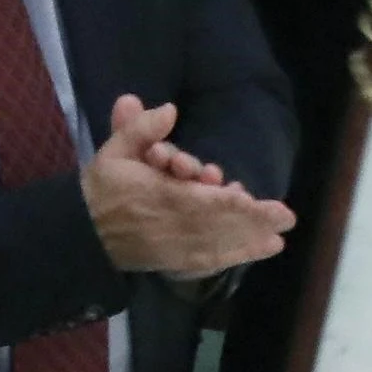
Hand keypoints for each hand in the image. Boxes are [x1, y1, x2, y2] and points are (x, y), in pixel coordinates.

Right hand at [83, 95, 296, 279]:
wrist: (86, 232)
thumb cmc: (105, 188)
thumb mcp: (115, 150)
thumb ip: (140, 129)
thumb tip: (168, 109)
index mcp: (157, 194)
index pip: (197, 199)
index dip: (225, 200)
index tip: (248, 196)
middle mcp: (172, 224)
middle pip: (217, 223)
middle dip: (253, 220)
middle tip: (285, 217)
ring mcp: (176, 247)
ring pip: (219, 244)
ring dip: (250, 241)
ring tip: (277, 239)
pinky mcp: (177, 262)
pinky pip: (211, 261)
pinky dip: (235, 256)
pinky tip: (257, 251)